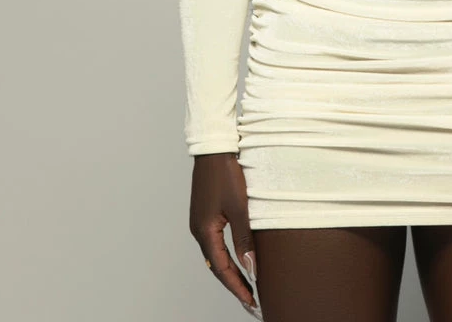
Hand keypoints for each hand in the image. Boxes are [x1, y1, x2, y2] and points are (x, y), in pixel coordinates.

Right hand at [189, 152, 261, 318]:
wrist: (214, 149)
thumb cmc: (226, 174)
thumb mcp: (240, 208)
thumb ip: (245, 239)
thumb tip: (251, 268)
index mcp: (204, 232)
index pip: (222, 269)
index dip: (238, 287)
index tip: (253, 302)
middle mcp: (198, 231)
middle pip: (217, 266)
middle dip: (234, 284)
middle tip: (252, 301)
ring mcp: (200, 223)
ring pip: (215, 256)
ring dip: (230, 272)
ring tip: (247, 286)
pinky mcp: (204, 215)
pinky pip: (215, 243)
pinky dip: (226, 257)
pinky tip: (236, 260)